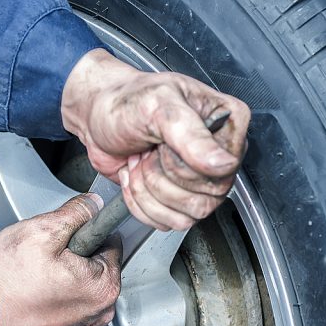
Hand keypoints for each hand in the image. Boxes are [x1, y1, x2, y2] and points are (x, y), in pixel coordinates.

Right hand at [0, 194, 121, 325]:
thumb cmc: (4, 284)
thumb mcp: (40, 232)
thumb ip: (75, 213)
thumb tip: (94, 204)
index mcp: (104, 286)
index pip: (110, 241)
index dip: (84, 230)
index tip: (64, 235)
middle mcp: (99, 310)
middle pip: (96, 263)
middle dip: (72, 253)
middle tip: (41, 256)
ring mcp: (82, 324)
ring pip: (80, 283)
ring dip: (61, 274)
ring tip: (34, 275)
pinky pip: (66, 302)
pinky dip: (52, 293)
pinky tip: (32, 291)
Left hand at [61, 49, 250, 230]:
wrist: (97, 117)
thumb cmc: (127, 102)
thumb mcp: (158, 106)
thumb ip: (192, 134)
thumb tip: (224, 164)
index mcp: (228, 122)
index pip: (224, 170)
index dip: (185, 165)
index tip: (163, 143)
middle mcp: (219, 154)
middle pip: (206, 199)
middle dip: (161, 177)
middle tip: (148, 151)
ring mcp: (200, 180)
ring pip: (187, 216)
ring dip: (149, 191)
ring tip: (140, 161)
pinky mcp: (178, 200)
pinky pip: (169, 222)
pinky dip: (140, 203)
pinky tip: (136, 175)